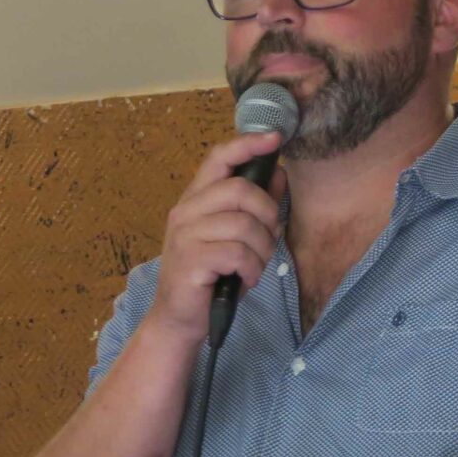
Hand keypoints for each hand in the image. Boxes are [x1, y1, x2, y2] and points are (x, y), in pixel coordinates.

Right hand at [145, 131, 286, 342]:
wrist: (179, 319)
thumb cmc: (210, 277)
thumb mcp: (235, 237)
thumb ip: (254, 207)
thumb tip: (278, 173)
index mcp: (196, 200)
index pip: (219, 157)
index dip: (247, 143)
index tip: (275, 137)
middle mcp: (186, 212)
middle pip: (239, 190)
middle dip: (267, 213)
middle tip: (269, 238)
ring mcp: (185, 236)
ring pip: (243, 224)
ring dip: (262, 249)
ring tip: (256, 265)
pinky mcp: (191, 261)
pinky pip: (237, 253)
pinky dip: (252, 269)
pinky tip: (246, 279)